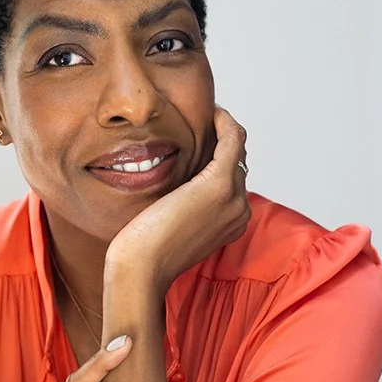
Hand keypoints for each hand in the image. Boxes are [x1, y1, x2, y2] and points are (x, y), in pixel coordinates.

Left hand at [106, 106, 250, 295]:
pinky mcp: (219, 183)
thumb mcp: (171, 227)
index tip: (202, 135)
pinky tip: (212, 113)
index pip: (234, 179)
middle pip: (238, 162)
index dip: (220, 155)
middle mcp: (240, 211)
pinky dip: (224, 122)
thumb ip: (184, 208)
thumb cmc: (146, 252)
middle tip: (201, 121)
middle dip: (221, 140)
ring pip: (236, 149)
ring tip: (204, 116)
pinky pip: (233, 139)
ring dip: (222, 128)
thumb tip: (177, 188)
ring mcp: (233, 198)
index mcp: (231, 222)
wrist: (142, 268)